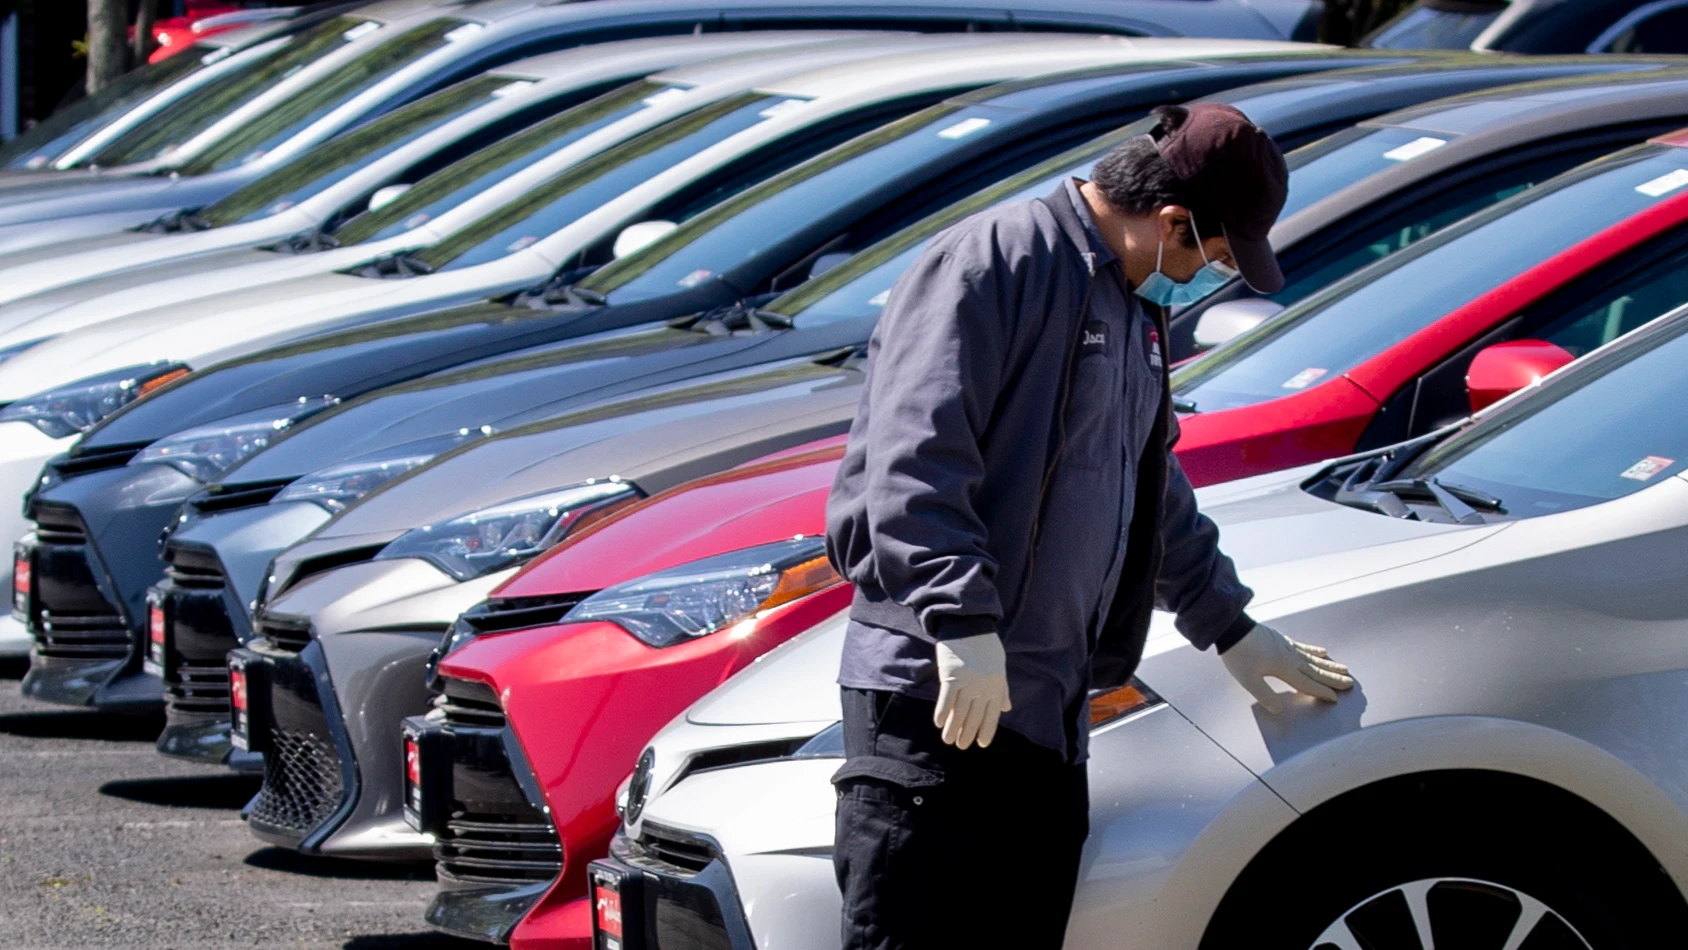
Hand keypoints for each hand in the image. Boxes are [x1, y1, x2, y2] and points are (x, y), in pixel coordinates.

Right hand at [933, 632, 1010, 749]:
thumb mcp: (999, 668)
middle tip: (961, 746)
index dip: (986, 731)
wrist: (970, 626)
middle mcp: (982, 687)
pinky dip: (942, 712)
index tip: (980, 744)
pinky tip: (939, 723)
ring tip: (948, 740)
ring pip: (959, 711)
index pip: (992, 715)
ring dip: (953, 728)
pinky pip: (946, 698)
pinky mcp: (951, 675)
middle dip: (967, 733)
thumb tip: (1006, 708)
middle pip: (974, 716)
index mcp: (996, 686)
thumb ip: (1002, 690)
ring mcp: (967, 682)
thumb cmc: (986, 647)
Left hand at [1221, 623, 1353, 713]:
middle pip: (1316, 670)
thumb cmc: (1238, 655)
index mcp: (1284, 669)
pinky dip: (1314, 650)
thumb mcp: (1248, 680)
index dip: (1321, 692)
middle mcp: (1290, 657)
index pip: (1307, 684)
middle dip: (1333, 679)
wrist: (1231, 628)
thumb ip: (1265, 695)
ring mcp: (1287, 647)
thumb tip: (1279, 710)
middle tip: (1350, 683)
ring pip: (1313, 658)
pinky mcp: (1281, 639)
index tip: (1335, 699)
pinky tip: (1322, 650)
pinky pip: (1303, 646)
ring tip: (1344, 669)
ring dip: (1329, 665)